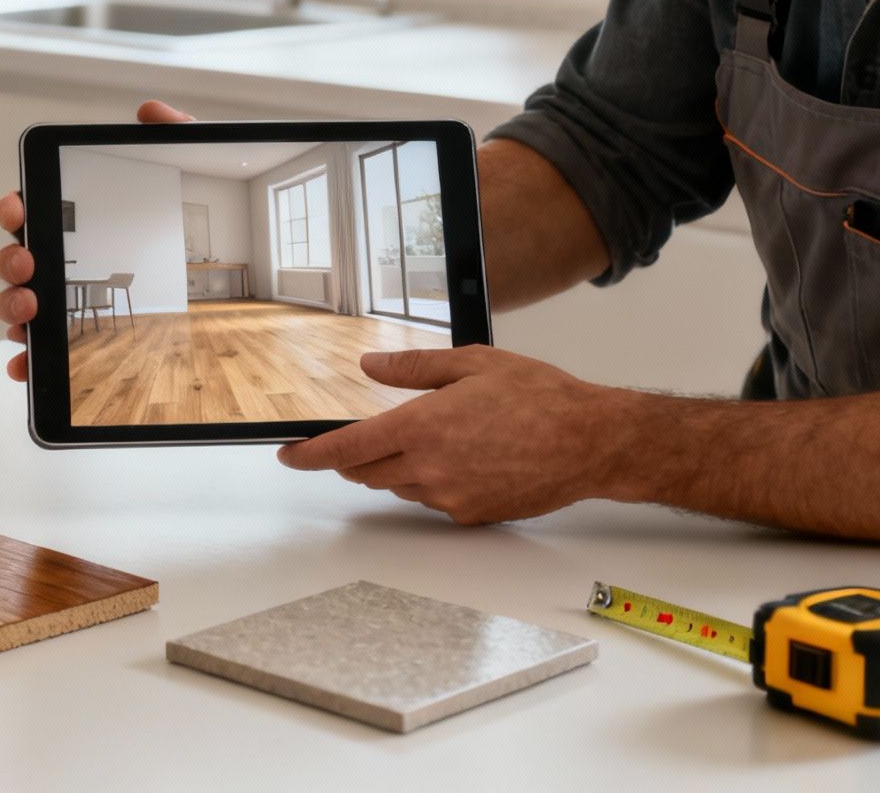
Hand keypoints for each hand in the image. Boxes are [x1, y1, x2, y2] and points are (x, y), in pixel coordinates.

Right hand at [0, 100, 194, 380]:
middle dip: (11, 261)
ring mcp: (64, 301)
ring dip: (11, 307)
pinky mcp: (74, 339)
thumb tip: (150, 113)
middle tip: (28, 266)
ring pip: (20, 303)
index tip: (19, 210)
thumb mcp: (194, 173)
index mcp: (78, 218)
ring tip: (29, 311)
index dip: (16, 207)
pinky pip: (41, 353)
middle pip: (17, 258)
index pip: (33, 208)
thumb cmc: (190, 225)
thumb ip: (177, 137)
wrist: (233, 279)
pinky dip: (25, 360)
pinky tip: (25, 365)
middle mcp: (62, 260)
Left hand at [276, 346, 640, 524]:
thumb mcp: (472, 364)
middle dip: (356, 459)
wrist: (591, 442)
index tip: (288, 456)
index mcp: (421, 427)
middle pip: (366, 473)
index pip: (346, 450)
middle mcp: (429, 468)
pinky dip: (432, 483)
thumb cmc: (541, 398)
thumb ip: (412, 369)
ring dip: (397, 469)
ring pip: (399, 488)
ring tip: (438, 438)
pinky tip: (466, 459)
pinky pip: (433, 502)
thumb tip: (371, 366)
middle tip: (367, 437)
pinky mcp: (471, 516)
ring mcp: (450, 497)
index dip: (309, 455)